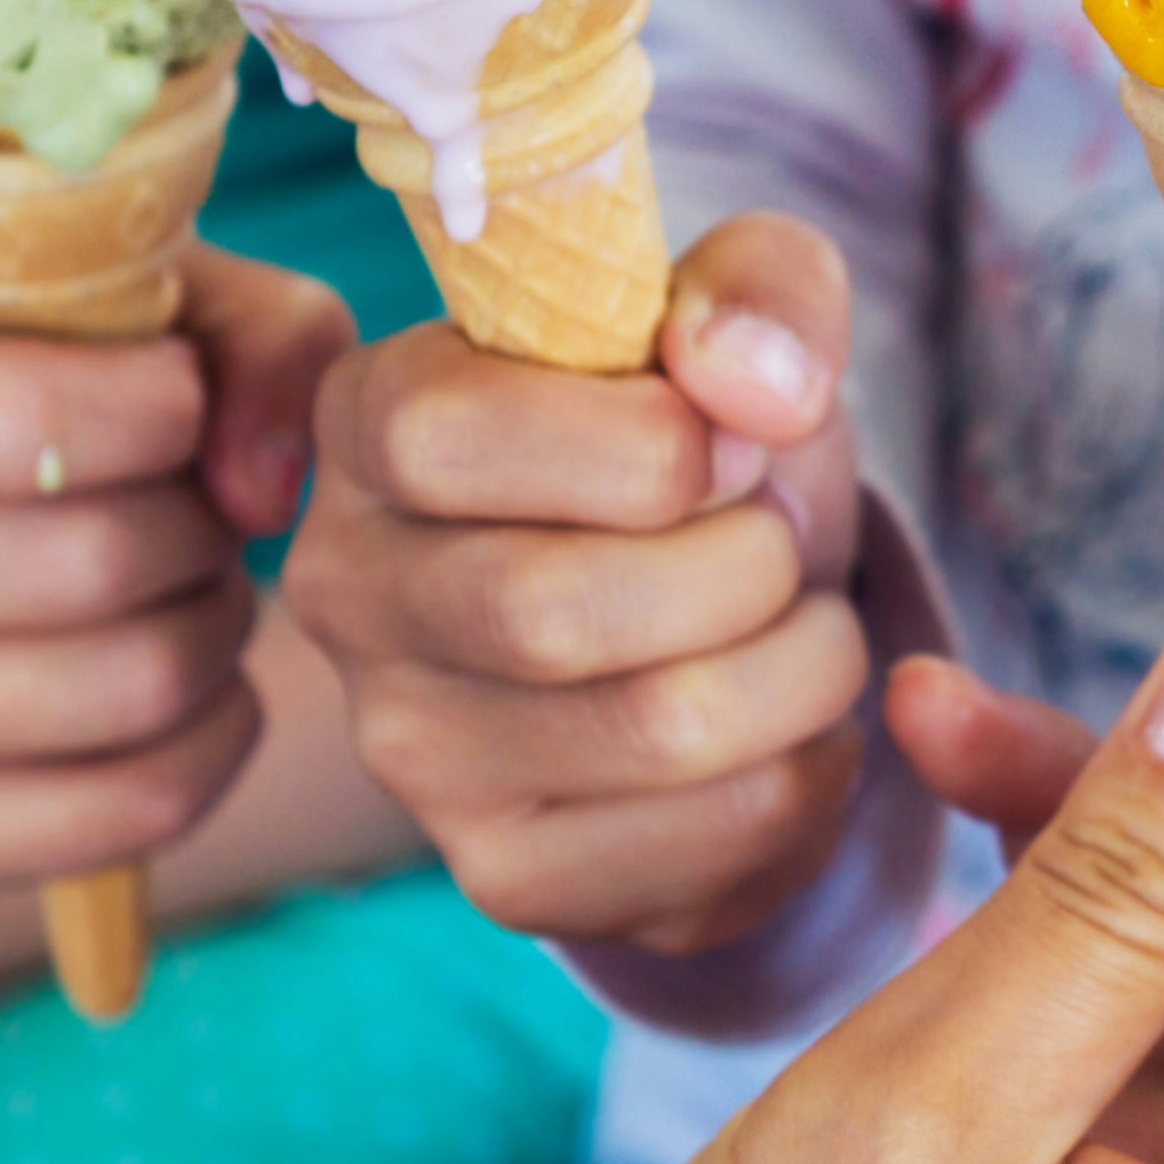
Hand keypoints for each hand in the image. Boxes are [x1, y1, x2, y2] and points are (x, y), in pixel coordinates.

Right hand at [0, 251, 345, 879]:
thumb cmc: (43, 381)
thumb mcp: (139, 301)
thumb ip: (249, 339)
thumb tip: (263, 493)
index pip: (23, 422)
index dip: (166, 410)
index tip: (180, 398)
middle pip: (92, 562)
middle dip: (198, 525)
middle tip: (193, 506)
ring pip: (131, 686)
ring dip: (216, 626)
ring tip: (187, 583)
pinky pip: (137, 809)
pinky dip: (219, 736)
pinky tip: (193, 680)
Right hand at [284, 215, 873, 955]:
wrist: (716, 601)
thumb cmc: (699, 440)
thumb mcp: (739, 317)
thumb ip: (760, 289)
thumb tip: (753, 387)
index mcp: (365, 424)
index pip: (444, 440)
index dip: (644, 440)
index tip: (732, 439)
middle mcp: (348, 595)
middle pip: (553, 610)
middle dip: (746, 561)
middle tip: (781, 535)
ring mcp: (413, 756)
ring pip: (661, 729)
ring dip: (805, 662)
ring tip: (803, 619)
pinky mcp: (511, 874)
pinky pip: (723, 832)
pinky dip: (815, 764)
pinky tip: (791, 718)